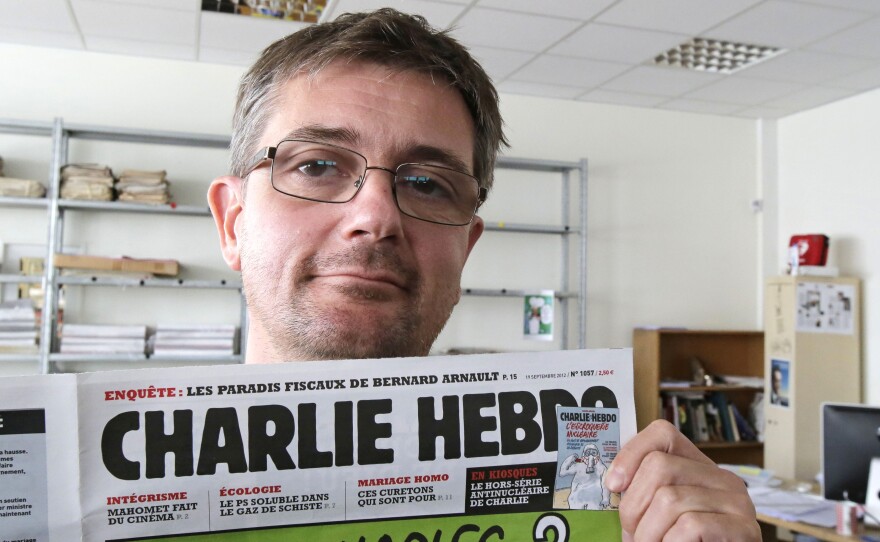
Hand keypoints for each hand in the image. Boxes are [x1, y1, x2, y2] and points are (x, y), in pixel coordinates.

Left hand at [605, 420, 759, 540]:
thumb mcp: (663, 516)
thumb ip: (647, 495)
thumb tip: (612, 483)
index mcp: (700, 468)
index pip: (663, 434)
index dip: (631, 454)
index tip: (613, 484)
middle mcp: (723, 479)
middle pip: (659, 466)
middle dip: (633, 506)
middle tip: (631, 535)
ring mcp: (737, 503)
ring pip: (669, 499)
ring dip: (648, 533)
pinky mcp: (744, 529)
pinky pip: (690, 525)